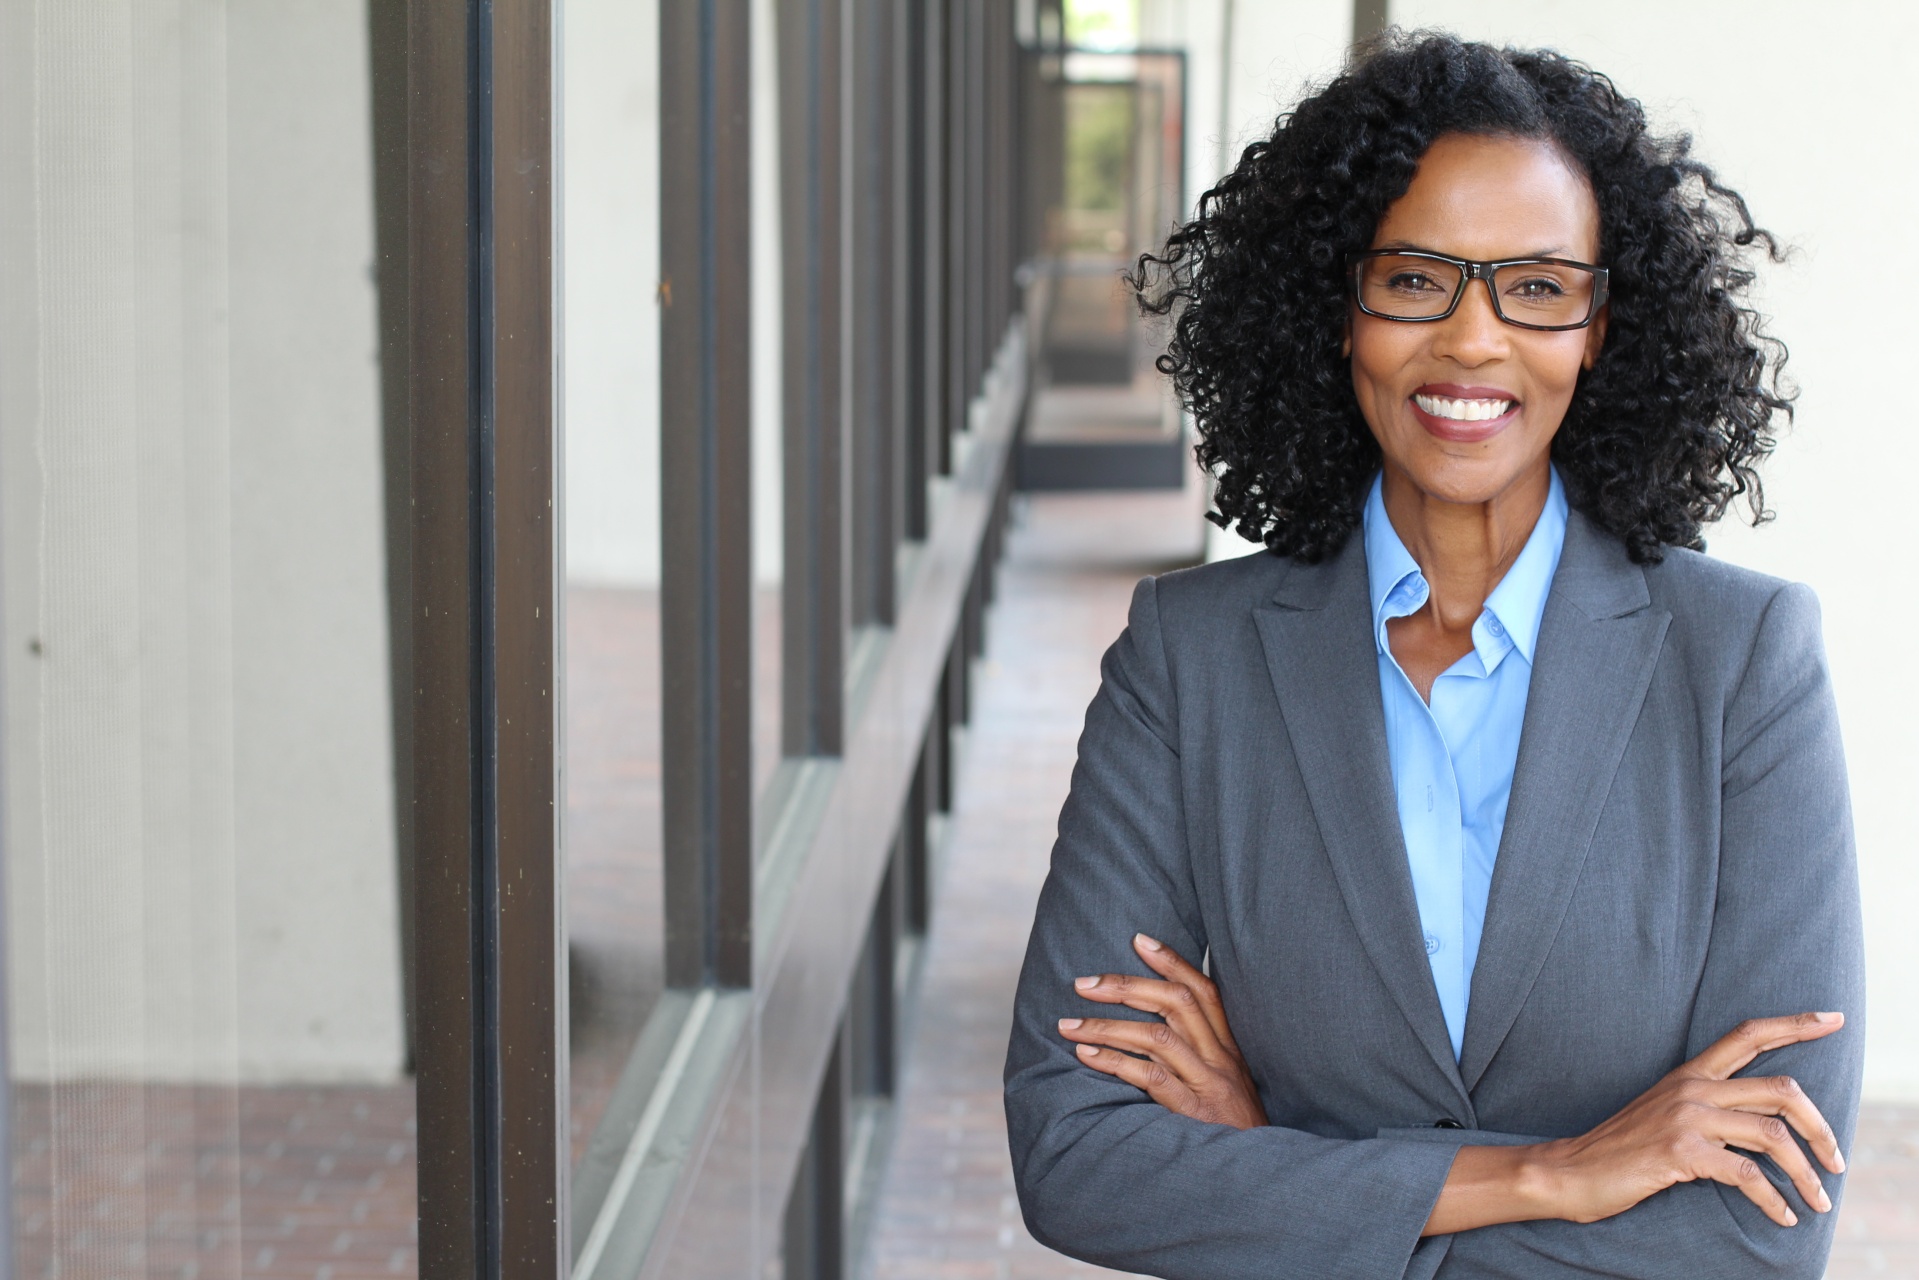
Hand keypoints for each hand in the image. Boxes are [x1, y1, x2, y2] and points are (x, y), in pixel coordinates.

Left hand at [1057, 933, 1266, 1130]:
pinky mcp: (1194, 1112)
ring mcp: (1208, 1084)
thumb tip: (1153, 1028)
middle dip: (1126, 985)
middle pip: (1176, 1003)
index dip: (1172, 961)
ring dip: (1107, 1026)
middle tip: (1083, 983)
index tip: (1138, 939)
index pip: (1204, 990)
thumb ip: (1199, 1056)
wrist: (1261, 1173)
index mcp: (1228, 1048)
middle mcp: (1221, 1059)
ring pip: (1157, 1037)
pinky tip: (1087, 1056)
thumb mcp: (1228, 1085)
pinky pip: (1151, 1078)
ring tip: (1069, 1025)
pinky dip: (1116, 1062)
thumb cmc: (1233, 1129)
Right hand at [1432, 1011, 1848, 1235]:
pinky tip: (1783, 1217)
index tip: (1835, 1019)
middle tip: (1838, 1161)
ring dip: (1807, 1173)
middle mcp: (1693, 1088)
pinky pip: (1747, 1175)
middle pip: (1782, 1089)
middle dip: (1822, 1127)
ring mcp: (1686, 1118)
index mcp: (1691, 1074)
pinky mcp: (1681, 1151)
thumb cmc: (1623, 1149)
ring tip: (1819, 1200)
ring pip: (1773, 1135)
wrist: (1572, 1170)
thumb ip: (1712, 1112)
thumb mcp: (1668, 1117)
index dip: (1796, 1025)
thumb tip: (1766, 1131)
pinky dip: (1774, 1200)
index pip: (1749, 1035)